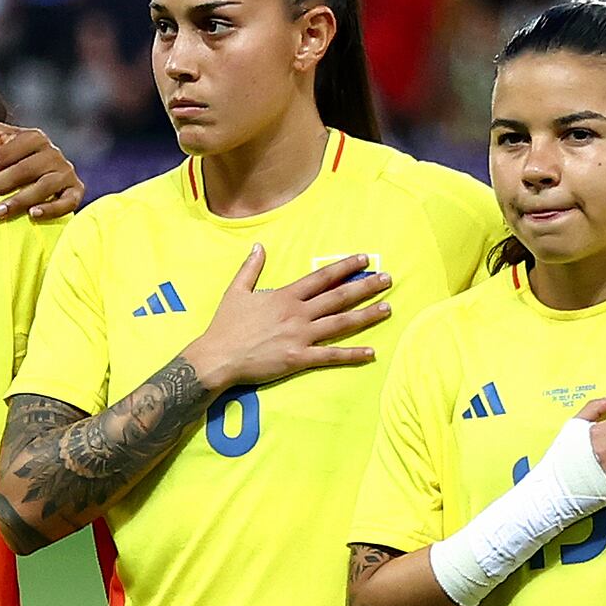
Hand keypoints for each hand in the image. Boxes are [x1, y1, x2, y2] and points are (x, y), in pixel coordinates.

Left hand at [0, 119, 89, 222]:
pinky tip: (33, 215)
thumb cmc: (12, 152)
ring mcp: (65, 171)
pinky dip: (51, 209)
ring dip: (19, 200)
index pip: (4, 154)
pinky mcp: (76, 189)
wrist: (41, 162)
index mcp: (33, 137)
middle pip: (22, 170)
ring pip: (44, 186)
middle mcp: (52, 152)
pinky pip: (68, 201)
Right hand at [183, 245, 388, 389]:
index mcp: (285, 296)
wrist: (217, 357)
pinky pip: (330, 356)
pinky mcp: (299, 358)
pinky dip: (352, 355)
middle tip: (388, 279)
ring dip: (366, 316)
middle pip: (338, 297)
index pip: (321, 277)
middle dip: (365, 287)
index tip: (364, 260)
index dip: (344, 267)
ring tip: (388, 308)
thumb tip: (258, 246)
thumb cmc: (226, 326)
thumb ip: (250, 268)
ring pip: (340, 324)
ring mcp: (300, 336)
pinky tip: (371, 352)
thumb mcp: (236, 291)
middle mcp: (297, 314)